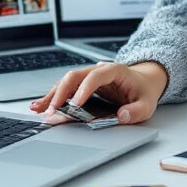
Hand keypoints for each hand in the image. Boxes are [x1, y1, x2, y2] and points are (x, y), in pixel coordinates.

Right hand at [29, 61, 168, 124]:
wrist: (142, 81)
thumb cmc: (143, 92)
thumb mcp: (147, 104)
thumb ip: (136, 111)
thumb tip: (122, 115)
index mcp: (115, 70)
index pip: (96, 76)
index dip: (84, 89)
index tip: (75, 105)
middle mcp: (98, 70)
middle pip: (74, 76)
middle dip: (61, 93)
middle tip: (53, 110)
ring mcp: (88, 77)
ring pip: (66, 82)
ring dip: (52, 95)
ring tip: (38, 109)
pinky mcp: (82, 85)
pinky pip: (65, 89)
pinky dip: (53, 97)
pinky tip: (40, 106)